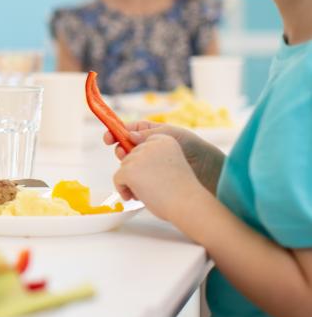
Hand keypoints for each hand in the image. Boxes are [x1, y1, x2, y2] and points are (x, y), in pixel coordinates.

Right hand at [103, 120, 224, 192]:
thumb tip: (128, 136)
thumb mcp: (170, 135)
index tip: (108, 139)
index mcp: (149, 133)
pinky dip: (132, 182)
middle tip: (123, 155)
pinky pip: (134, 180)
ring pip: (127, 166)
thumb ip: (148, 135)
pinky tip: (137, 184)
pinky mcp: (149, 180)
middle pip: (123, 149)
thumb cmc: (193, 147)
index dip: (115, 134)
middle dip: (121, 152)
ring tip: (134, 172)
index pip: (126, 131)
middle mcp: (146, 149)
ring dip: (127, 169)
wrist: (208, 171)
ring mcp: (147, 165)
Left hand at [112, 133, 209, 220]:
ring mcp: (139, 156)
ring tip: (147, 192)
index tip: (146, 172)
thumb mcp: (169, 163)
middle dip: (135, 173)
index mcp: (164, 139)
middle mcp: (151, 144)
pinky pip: (117, 178)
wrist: (188, 203)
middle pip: (131, 156)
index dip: (141, 160)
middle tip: (149, 186)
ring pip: (123, 167)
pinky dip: (122, 189)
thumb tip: (121, 151)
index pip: (142, 143)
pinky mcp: (129, 170)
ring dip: (130, 182)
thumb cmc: (181, 190)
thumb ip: (151, 156)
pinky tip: (136, 196)